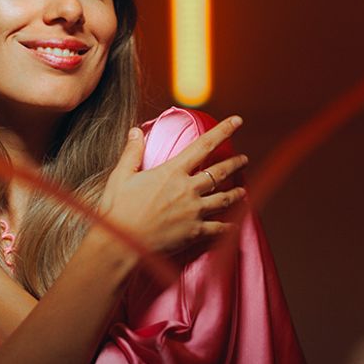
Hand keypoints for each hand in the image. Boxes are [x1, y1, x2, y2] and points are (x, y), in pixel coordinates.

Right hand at [98, 116, 249, 254]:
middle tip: (244, 159)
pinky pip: (218, 228)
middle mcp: (188, 190)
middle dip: (235, 164)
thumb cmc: (119, 210)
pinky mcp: (195, 232)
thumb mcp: (122, 176)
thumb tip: (136, 131)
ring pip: (224, 199)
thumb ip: (132, 153)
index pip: (203, 145)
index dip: (223, 131)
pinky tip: (234, 225)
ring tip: (243, 191)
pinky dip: (229, 226)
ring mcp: (194, 212)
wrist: (122, 243)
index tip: (237, 120)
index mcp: (172, 172)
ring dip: (236, 194)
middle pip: (220, 172)